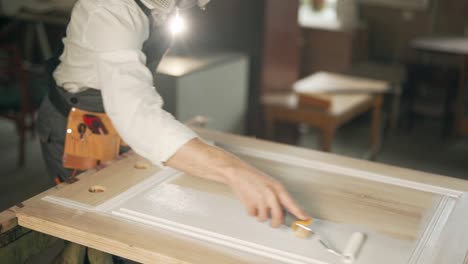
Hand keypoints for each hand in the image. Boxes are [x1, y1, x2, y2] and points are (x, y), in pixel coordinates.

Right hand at [165, 138, 308, 227]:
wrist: (236, 172)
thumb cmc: (253, 177)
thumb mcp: (269, 184)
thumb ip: (278, 197)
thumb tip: (285, 210)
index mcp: (277, 188)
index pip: (291, 203)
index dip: (299, 213)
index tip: (305, 220)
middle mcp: (270, 194)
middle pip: (278, 217)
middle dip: (275, 223)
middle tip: (274, 223)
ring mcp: (260, 200)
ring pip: (264, 218)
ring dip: (260, 215)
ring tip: (257, 203)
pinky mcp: (250, 204)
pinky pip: (253, 215)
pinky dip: (251, 211)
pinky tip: (249, 201)